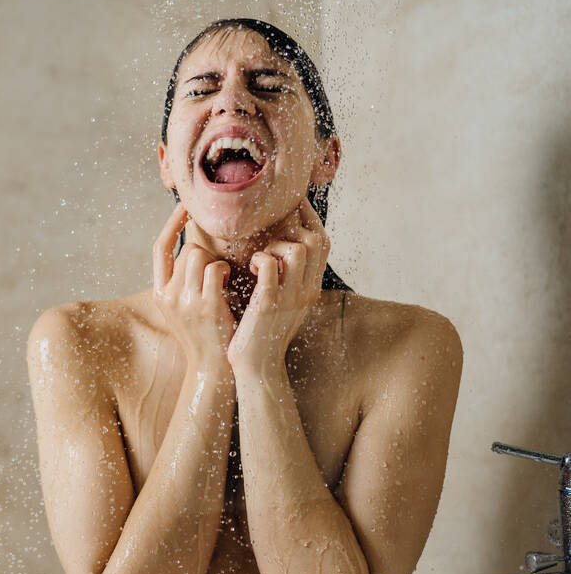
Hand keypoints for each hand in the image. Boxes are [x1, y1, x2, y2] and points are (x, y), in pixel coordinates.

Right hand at [152, 205, 238, 369]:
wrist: (212, 369)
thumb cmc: (205, 335)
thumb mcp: (182, 309)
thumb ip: (182, 282)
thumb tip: (193, 250)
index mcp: (159, 294)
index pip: (160, 248)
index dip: (171, 223)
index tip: (184, 207)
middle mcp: (167, 296)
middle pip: (187, 250)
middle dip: (206, 254)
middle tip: (216, 274)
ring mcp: (186, 301)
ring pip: (200, 256)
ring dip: (217, 264)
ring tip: (222, 284)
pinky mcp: (207, 305)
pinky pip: (216, 269)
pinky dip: (225, 273)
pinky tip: (229, 288)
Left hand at [227, 198, 330, 375]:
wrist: (257, 369)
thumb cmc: (261, 336)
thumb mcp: (283, 306)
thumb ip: (285, 281)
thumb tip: (276, 254)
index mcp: (310, 288)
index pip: (322, 243)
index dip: (310, 219)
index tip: (293, 204)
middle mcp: (306, 291)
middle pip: (316, 240)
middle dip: (293, 225)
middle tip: (270, 228)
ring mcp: (290, 297)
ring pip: (298, 248)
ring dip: (275, 245)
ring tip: (260, 258)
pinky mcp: (269, 304)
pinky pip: (270, 265)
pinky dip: (259, 260)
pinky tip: (250, 269)